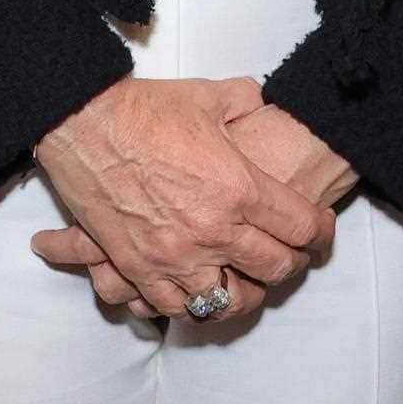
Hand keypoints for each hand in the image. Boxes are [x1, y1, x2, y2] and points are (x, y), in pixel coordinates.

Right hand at [29, 75, 334, 320]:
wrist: (83, 122)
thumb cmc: (144, 109)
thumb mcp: (211, 96)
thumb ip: (247, 102)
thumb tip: (262, 103)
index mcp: (240, 187)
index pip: (301, 227)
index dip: (319, 232)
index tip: (319, 231)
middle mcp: (214, 229)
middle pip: (274, 267)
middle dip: (290, 263)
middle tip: (291, 256)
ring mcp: (175, 254)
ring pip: (229, 300)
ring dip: (245, 293)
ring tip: (247, 281)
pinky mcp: (138, 267)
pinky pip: (175, 307)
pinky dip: (192, 305)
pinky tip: (199, 292)